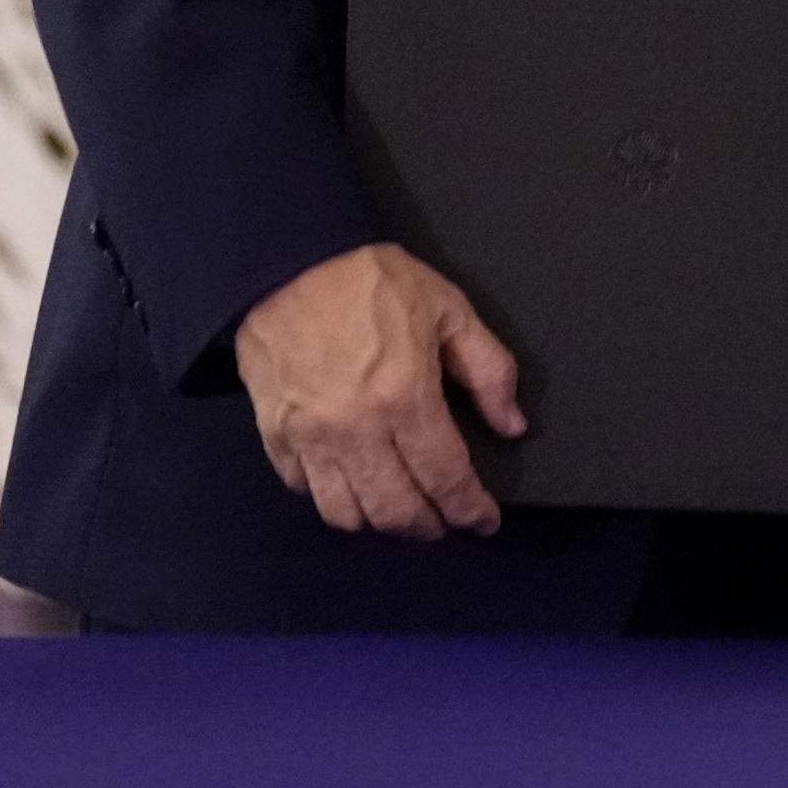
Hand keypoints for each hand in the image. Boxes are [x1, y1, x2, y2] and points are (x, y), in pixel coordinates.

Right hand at [235, 242, 522, 538]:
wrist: (288, 261)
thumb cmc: (373, 281)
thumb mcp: (449, 309)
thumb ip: (488, 369)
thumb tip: (512, 425)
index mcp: (406, 399)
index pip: (445, 478)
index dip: (469, 509)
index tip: (483, 521)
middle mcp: (357, 432)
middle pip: (395, 510)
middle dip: (427, 527)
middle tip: (443, 522)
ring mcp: (310, 439)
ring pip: (345, 514)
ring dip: (377, 522)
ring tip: (398, 508)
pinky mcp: (274, 435)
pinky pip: (303, 489)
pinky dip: (329, 496)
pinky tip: (348, 480)